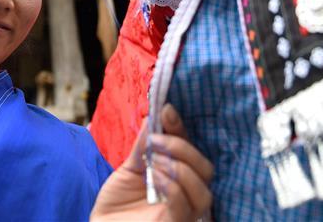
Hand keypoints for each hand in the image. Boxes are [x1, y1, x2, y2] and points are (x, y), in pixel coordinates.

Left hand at [91, 104, 213, 221]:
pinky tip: (154, 177)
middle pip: (206, 168)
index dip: (182, 129)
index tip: (167, 110)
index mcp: (177, 176)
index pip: (191, 150)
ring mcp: (183, 212)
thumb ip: (142, 148)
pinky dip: (172, 186)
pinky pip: (184, 206)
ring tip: (154, 161)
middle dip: (183, 148)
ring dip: (180, 167)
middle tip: (157, 141)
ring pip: (202, 189)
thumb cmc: (117, 204)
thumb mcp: (128, 169)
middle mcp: (186, 194)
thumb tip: (152, 118)